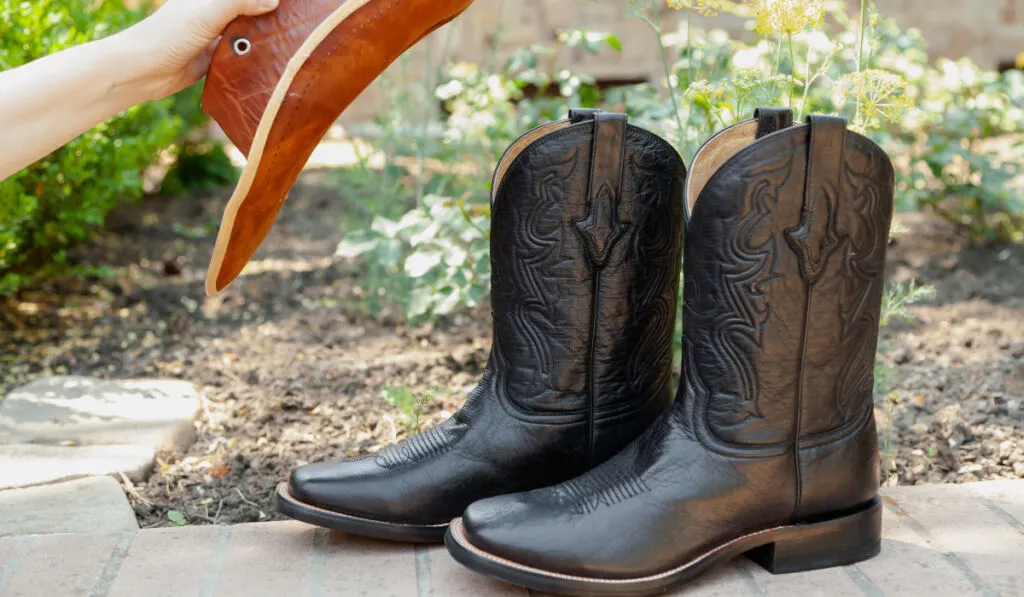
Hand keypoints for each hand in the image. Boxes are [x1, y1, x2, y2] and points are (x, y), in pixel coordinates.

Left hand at [128, 0, 279, 99]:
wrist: (143, 70)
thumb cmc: (170, 34)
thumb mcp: (208, 12)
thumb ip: (240, 2)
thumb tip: (274, 1)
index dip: (261, 0)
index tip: (285, 4)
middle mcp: (210, 12)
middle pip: (244, 11)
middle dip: (264, 14)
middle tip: (291, 23)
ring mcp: (211, 36)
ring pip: (243, 33)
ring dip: (259, 38)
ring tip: (287, 42)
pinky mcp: (212, 59)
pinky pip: (237, 56)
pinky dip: (250, 58)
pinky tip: (268, 62)